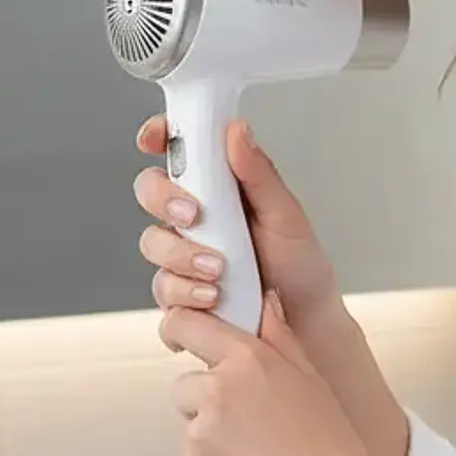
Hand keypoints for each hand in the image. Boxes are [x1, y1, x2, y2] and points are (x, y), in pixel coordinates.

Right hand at [133, 113, 412, 455]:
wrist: (305, 325)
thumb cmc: (299, 266)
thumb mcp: (286, 215)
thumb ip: (259, 174)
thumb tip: (236, 130)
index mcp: (217, 189)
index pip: (175, 152)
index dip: (157, 138)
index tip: (154, 138)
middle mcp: (194, 220)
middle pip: (149, 195)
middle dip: (165, 203)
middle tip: (195, 217)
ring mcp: (182, 258)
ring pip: (153, 247)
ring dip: (182, 259)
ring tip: (221, 274)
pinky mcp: (180, 297)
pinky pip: (162, 295)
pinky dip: (186, 299)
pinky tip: (213, 303)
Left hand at [163, 288, 381, 455]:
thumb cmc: (331, 447)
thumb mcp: (311, 379)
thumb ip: (278, 336)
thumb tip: (264, 303)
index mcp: (248, 361)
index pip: (187, 325)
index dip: (182, 330)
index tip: (184, 337)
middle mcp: (218, 392)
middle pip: (186, 385)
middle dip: (207, 401)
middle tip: (249, 424)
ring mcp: (200, 436)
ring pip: (190, 427)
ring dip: (211, 438)